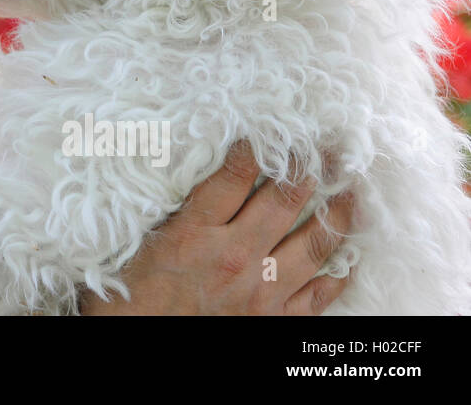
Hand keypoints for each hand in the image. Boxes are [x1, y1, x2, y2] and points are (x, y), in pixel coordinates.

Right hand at [80, 141, 353, 314]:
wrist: (138, 350)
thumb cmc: (128, 304)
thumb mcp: (136, 246)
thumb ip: (166, 210)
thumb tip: (180, 170)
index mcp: (193, 235)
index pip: (234, 174)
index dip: (255, 146)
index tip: (269, 127)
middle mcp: (235, 259)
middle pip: (285, 200)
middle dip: (310, 167)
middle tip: (327, 146)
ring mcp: (261, 293)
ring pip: (315, 243)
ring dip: (337, 212)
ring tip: (349, 189)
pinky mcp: (275, 321)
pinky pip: (321, 293)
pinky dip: (338, 270)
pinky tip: (345, 252)